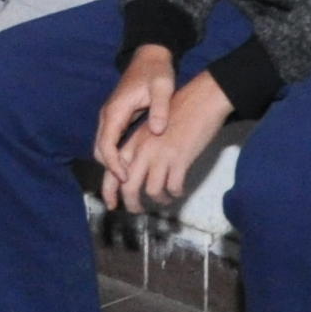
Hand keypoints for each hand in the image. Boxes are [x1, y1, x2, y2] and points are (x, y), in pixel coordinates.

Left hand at [103, 67, 232, 215]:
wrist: (201, 100)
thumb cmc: (178, 114)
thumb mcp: (151, 129)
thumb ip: (141, 148)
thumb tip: (135, 174)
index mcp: (134, 142)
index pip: (112, 171)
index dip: (109, 191)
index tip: (112, 205)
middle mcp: (143, 150)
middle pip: (128, 187)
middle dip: (132, 204)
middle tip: (137, 211)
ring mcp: (161, 155)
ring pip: (152, 191)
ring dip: (159, 199)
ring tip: (165, 199)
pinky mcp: (180, 159)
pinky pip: (173, 187)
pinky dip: (175, 193)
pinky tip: (178, 190)